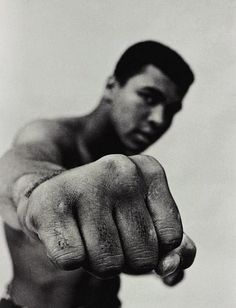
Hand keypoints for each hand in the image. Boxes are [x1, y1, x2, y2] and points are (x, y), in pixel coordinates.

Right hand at [17, 154, 194, 277]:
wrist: (53, 194)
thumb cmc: (107, 212)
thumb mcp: (147, 223)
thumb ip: (175, 248)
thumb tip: (171, 268)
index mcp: (150, 170)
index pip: (171, 238)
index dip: (150, 245)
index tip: (130, 226)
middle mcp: (122, 169)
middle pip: (143, 256)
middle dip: (124, 258)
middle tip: (105, 231)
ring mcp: (86, 183)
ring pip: (109, 265)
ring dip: (97, 261)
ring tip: (84, 231)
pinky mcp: (51, 203)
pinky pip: (72, 260)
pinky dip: (69, 258)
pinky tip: (65, 232)